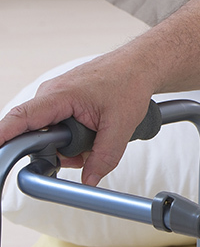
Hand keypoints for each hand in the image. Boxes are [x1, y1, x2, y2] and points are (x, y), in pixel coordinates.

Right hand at [0, 52, 154, 185]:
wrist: (140, 65)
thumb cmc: (130, 83)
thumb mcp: (122, 125)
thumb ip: (104, 157)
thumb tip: (89, 181)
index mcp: (60, 95)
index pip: (21, 118)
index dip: (3, 137)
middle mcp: (50, 95)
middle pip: (35, 135)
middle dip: (59, 151)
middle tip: (86, 150)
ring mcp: (55, 98)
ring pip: (49, 134)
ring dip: (71, 144)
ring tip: (96, 135)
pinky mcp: (62, 102)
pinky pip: (58, 127)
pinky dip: (74, 135)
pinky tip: (93, 131)